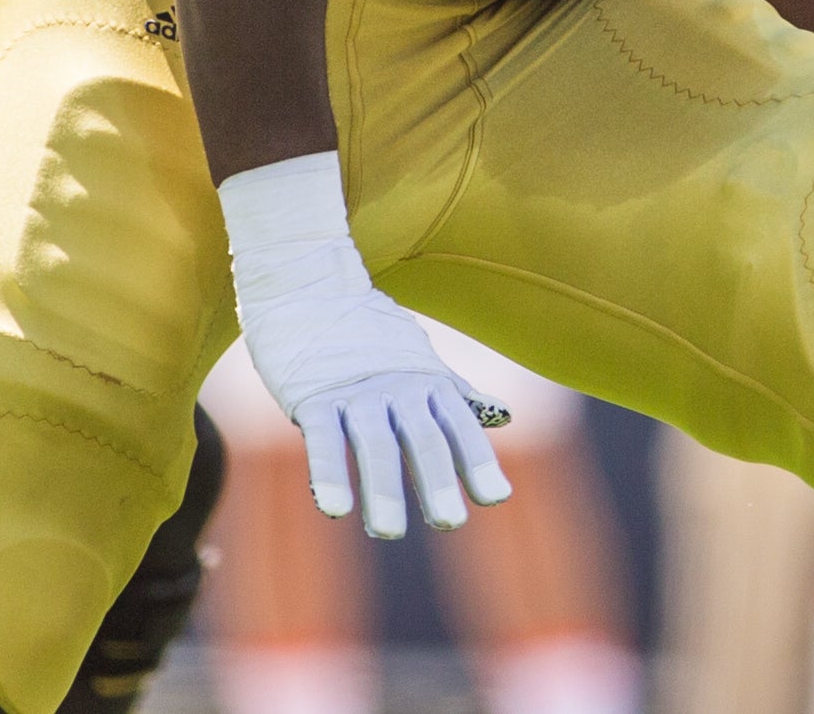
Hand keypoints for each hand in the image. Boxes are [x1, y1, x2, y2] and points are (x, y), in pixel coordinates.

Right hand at [219, 153, 514, 535]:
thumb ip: (457, 395)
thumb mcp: (420, 360)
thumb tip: (505, 418)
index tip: (496, 497)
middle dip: (437, 479)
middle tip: (450, 521)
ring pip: (374, 442)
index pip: (459, 426)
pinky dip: (329, 472)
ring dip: (382, 487)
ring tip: (390, 531)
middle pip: (422, 436)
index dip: (476, 460)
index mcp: (427, 381)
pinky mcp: (312, 396)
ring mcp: (355, 392)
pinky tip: (336, 508)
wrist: (308, 282)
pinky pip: (322, 438)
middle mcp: (397, 387)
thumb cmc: (367, 331)